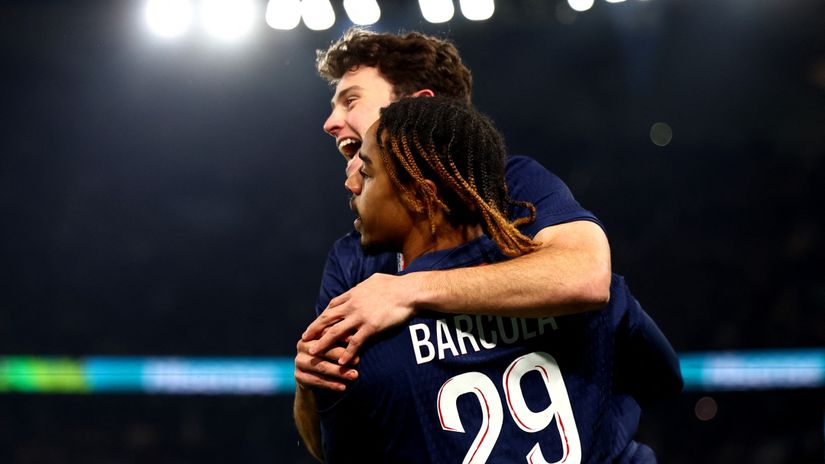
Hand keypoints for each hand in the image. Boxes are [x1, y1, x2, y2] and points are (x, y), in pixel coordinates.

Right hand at [294, 336, 358, 391]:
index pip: (327, 334)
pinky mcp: (298, 376)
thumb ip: (343, 342)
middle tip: (358, 360)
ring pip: (321, 366)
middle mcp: (302, 346)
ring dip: (339, 372)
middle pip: (323, 350)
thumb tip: (357, 336)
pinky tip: (343, 387)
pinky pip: (316, 381)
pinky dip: (331, 384)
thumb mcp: (337, 349)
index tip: (356, 340)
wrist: (318, 382)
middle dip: (342, 355)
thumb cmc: (332, 360)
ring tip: (354, 375)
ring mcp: (298, 361)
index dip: (342, 337)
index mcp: (312, 335)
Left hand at [302, 273, 417, 365]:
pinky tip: (341, 362)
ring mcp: (360, 316)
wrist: (408, 291)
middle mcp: (352, 305)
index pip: (332, 305)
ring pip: (335, 331)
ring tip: (314, 352)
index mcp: (353, 293)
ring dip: (323, 343)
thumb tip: (366, 284)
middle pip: (327, 318)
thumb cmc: (395, 284)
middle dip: (314, 329)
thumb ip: (366, 285)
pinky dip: (347, 353)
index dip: (323, 315)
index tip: (317, 323)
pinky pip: (355, 342)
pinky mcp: (370, 327)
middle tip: (304, 338)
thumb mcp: (375, 280)